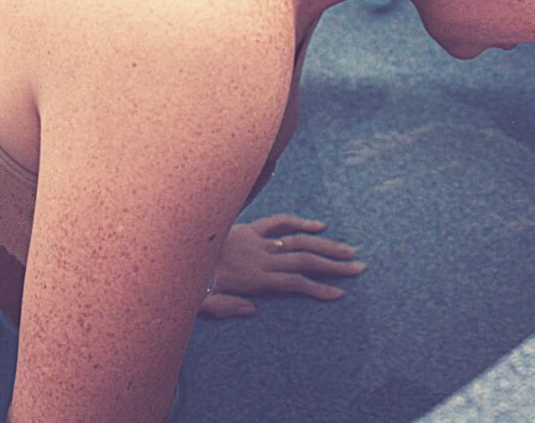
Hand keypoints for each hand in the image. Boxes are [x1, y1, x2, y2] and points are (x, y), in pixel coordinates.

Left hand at [199, 213, 364, 318]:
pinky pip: (280, 221)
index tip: (339, 294)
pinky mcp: (251, 228)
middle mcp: (261, 257)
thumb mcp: (204, 303)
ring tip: (349, 249)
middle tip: (358, 267)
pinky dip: (300, 222)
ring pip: (299, 240)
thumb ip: (228, 307)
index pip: (294, 282)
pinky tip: (320, 225)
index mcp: (253, 277)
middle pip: (304, 259)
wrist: (176, 251)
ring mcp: (258, 240)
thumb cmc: (189, 283)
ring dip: (325, 244)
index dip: (318, 288)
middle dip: (333, 265)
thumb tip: (254, 311)